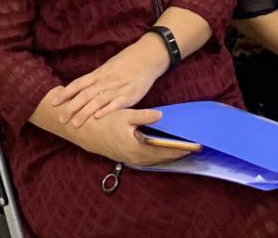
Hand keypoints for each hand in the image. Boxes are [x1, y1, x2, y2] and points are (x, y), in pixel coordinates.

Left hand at [52, 34, 168, 128]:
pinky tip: (98, 118)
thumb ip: (95, 78)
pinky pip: (115, 104)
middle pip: (84, 95)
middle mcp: (105, 81)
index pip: (78, 84)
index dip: (65, 93)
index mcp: (98, 74)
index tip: (53, 102)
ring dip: (84, 113)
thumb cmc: (126, 63)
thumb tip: (80, 88)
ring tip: (75, 124)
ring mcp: (116, 88)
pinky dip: (106, 111)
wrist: (146, 57)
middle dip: (71, 107)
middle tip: (60, 118)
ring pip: (97, 101)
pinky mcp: (129, 95)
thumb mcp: (108, 67)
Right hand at [77, 108, 193, 167]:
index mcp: (136, 147)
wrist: (84, 132)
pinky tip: (163, 152)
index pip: (162, 151)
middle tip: (193, 149)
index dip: (178, 149)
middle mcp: (135, 157)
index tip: (192, 146)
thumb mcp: (125, 115)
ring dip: (167, 157)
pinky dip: (158, 157)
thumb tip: (161, 115)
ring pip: (154, 161)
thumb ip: (144, 116)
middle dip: (176, 154)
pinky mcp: (127, 158)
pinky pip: (147, 160)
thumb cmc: (104, 121)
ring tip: (182, 151)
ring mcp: (130, 159)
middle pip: (161, 158)